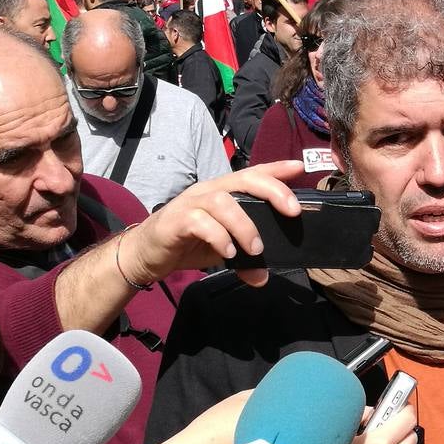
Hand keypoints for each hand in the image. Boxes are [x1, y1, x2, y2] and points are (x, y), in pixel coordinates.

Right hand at [118, 161, 303, 288]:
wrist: (145, 253)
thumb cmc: (186, 243)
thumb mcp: (223, 251)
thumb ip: (244, 260)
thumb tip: (262, 277)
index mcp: (223, 193)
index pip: (253, 174)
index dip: (276, 169)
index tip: (298, 166)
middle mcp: (208, 191)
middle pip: (244, 179)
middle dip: (272, 191)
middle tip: (293, 211)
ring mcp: (191, 203)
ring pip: (223, 202)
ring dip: (244, 225)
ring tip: (256, 249)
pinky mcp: (176, 220)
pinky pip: (200, 222)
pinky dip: (219, 237)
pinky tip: (228, 253)